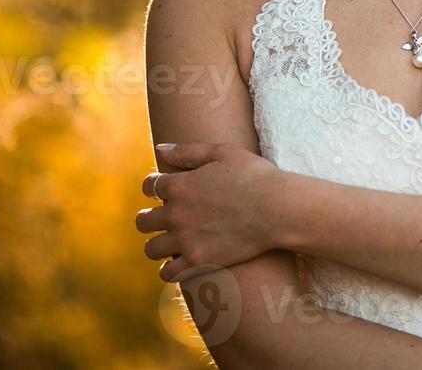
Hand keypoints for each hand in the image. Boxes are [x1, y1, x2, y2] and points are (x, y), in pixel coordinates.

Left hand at [136, 142, 290, 280]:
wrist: (278, 209)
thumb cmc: (255, 176)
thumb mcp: (223, 152)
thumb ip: (188, 151)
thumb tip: (160, 149)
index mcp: (179, 185)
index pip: (149, 186)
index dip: (153, 186)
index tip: (162, 190)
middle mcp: (176, 213)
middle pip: (144, 220)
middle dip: (149, 218)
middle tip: (160, 220)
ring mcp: (185, 240)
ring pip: (151, 249)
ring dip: (156, 245)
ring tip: (166, 243)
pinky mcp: (198, 261)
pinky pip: (168, 273)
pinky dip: (168, 269)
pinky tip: (178, 264)